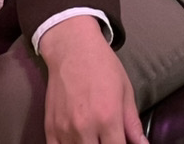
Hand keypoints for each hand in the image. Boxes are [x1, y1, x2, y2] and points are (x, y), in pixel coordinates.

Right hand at [39, 16, 147, 143]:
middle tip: (108, 139)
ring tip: (95, 137)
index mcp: (108, 118)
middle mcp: (85, 128)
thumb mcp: (125, 91)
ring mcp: (65, 130)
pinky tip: (78, 141)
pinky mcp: (50, 129)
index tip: (122, 143)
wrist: (73, 50)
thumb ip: (133, 123)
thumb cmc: (103, 67)